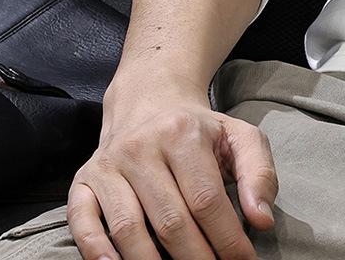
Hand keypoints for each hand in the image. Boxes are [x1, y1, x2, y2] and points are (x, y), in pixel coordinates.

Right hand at [65, 74, 277, 258]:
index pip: (206, 200)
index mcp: (182, 133)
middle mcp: (141, 147)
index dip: (227, 238)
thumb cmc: (198, 128)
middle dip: (196, 258)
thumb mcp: (238, 135)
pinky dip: (97, 252)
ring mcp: (108, 165)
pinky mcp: (83, 180)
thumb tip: (261, 220)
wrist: (148, 99)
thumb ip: (258, 173)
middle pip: (170, 221)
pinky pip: (83, 223)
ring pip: (128, 229)